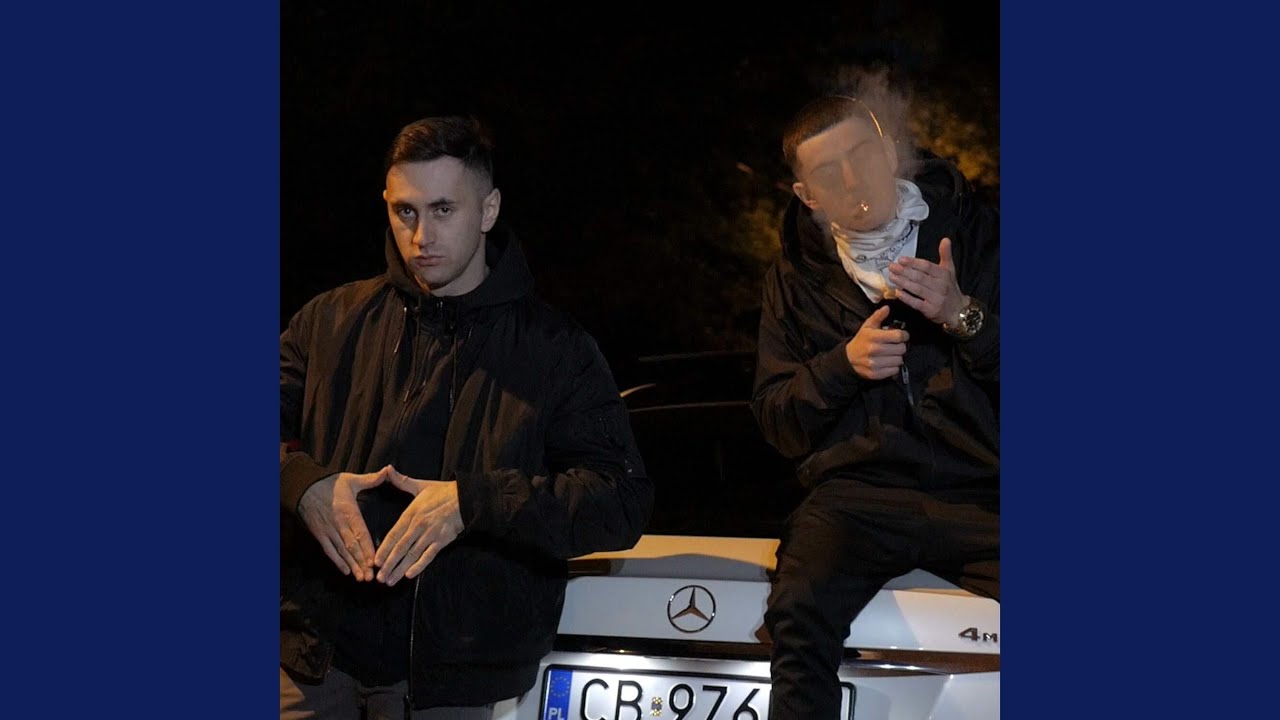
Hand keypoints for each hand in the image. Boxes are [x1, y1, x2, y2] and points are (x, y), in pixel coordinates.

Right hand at [297, 467, 389, 580]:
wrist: (304, 487)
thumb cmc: (330, 484)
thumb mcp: (351, 479)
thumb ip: (371, 479)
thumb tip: (387, 470)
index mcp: (349, 511)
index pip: (360, 533)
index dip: (367, 548)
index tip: (375, 561)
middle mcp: (339, 524)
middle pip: (352, 546)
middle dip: (361, 562)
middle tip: (371, 576)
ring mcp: (328, 531)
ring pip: (341, 551)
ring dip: (351, 565)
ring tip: (361, 578)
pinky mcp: (319, 534)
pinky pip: (329, 550)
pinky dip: (337, 561)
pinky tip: (346, 571)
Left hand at [374, 466, 463, 585]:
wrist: (466, 498)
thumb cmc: (443, 492)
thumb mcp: (421, 485)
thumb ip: (402, 481)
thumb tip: (387, 469)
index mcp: (412, 513)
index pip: (394, 534)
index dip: (384, 548)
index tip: (375, 561)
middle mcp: (419, 525)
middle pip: (401, 548)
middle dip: (389, 564)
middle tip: (379, 578)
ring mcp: (431, 534)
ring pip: (412, 555)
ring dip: (400, 568)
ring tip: (390, 580)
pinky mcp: (442, 541)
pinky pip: (429, 556)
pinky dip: (419, 566)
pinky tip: (410, 575)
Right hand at [845, 305, 908, 379]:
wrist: (849, 358)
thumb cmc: (862, 340)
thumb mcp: (868, 326)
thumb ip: (878, 316)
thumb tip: (887, 307)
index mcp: (874, 336)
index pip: (898, 336)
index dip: (904, 335)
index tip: (902, 336)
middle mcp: (874, 350)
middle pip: (901, 349)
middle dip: (900, 346)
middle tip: (895, 346)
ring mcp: (874, 363)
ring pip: (899, 361)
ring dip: (897, 357)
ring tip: (891, 354)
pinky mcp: (875, 374)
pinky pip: (894, 371)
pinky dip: (893, 367)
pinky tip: (888, 362)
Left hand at [887, 237, 966, 325]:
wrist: (958, 310)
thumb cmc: (950, 288)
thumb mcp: (950, 270)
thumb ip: (946, 254)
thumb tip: (945, 239)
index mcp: (944, 275)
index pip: (927, 267)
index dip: (914, 263)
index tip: (901, 259)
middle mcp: (941, 286)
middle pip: (920, 277)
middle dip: (904, 272)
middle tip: (892, 267)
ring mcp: (936, 299)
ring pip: (917, 289)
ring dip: (903, 283)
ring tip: (892, 277)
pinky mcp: (931, 310)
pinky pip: (917, 303)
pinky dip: (907, 298)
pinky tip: (898, 292)